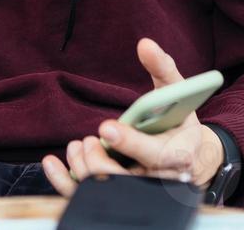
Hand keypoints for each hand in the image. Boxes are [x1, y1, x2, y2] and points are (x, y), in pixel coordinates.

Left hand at [42, 38, 224, 197]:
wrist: (190, 158)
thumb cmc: (179, 121)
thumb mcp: (177, 93)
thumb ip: (162, 69)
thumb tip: (145, 44)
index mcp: (178, 153)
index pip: (153, 155)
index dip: (129, 143)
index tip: (106, 128)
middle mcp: (158, 179)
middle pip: (123, 180)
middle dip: (99, 159)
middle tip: (87, 140)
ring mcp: (138, 192)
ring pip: (105, 191)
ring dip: (83, 167)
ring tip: (78, 145)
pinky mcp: (119, 197)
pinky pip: (88, 198)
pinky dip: (65, 182)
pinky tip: (53, 162)